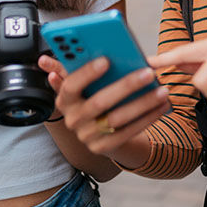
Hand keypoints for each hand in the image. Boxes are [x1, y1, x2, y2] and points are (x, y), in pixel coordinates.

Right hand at [38, 54, 168, 155]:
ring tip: (161, 90)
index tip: (106, 59)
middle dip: (125, 86)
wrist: (96, 132)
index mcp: (65, 99)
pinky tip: (162, 105)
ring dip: (142, 103)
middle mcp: (73, 119)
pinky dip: (148, 118)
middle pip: (99, 102)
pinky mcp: (104, 147)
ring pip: (117, 119)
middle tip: (147, 72)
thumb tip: (45, 61)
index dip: (86, 73)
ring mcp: (88, 136)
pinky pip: (129, 132)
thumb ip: (70, 67)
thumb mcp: (80, 83)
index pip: (71, 86)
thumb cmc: (90, 97)